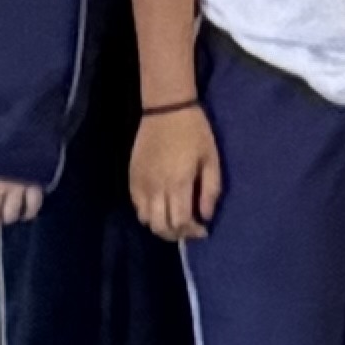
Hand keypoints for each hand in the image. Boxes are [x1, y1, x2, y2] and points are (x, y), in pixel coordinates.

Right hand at [129, 100, 221, 241]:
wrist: (166, 109)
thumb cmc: (194, 132)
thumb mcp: (211, 158)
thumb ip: (210, 189)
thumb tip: (206, 216)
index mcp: (178, 183)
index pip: (180, 222)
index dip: (192, 232)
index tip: (203, 230)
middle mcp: (156, 188)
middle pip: (160, 227)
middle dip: (177, 235)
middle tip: (189, 230)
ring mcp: (141, 184)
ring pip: (146, 220)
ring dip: (161, 226)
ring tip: (175, 221)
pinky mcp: (132, 178)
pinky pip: (137, 206)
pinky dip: (148, 214)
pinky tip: (160, 207)